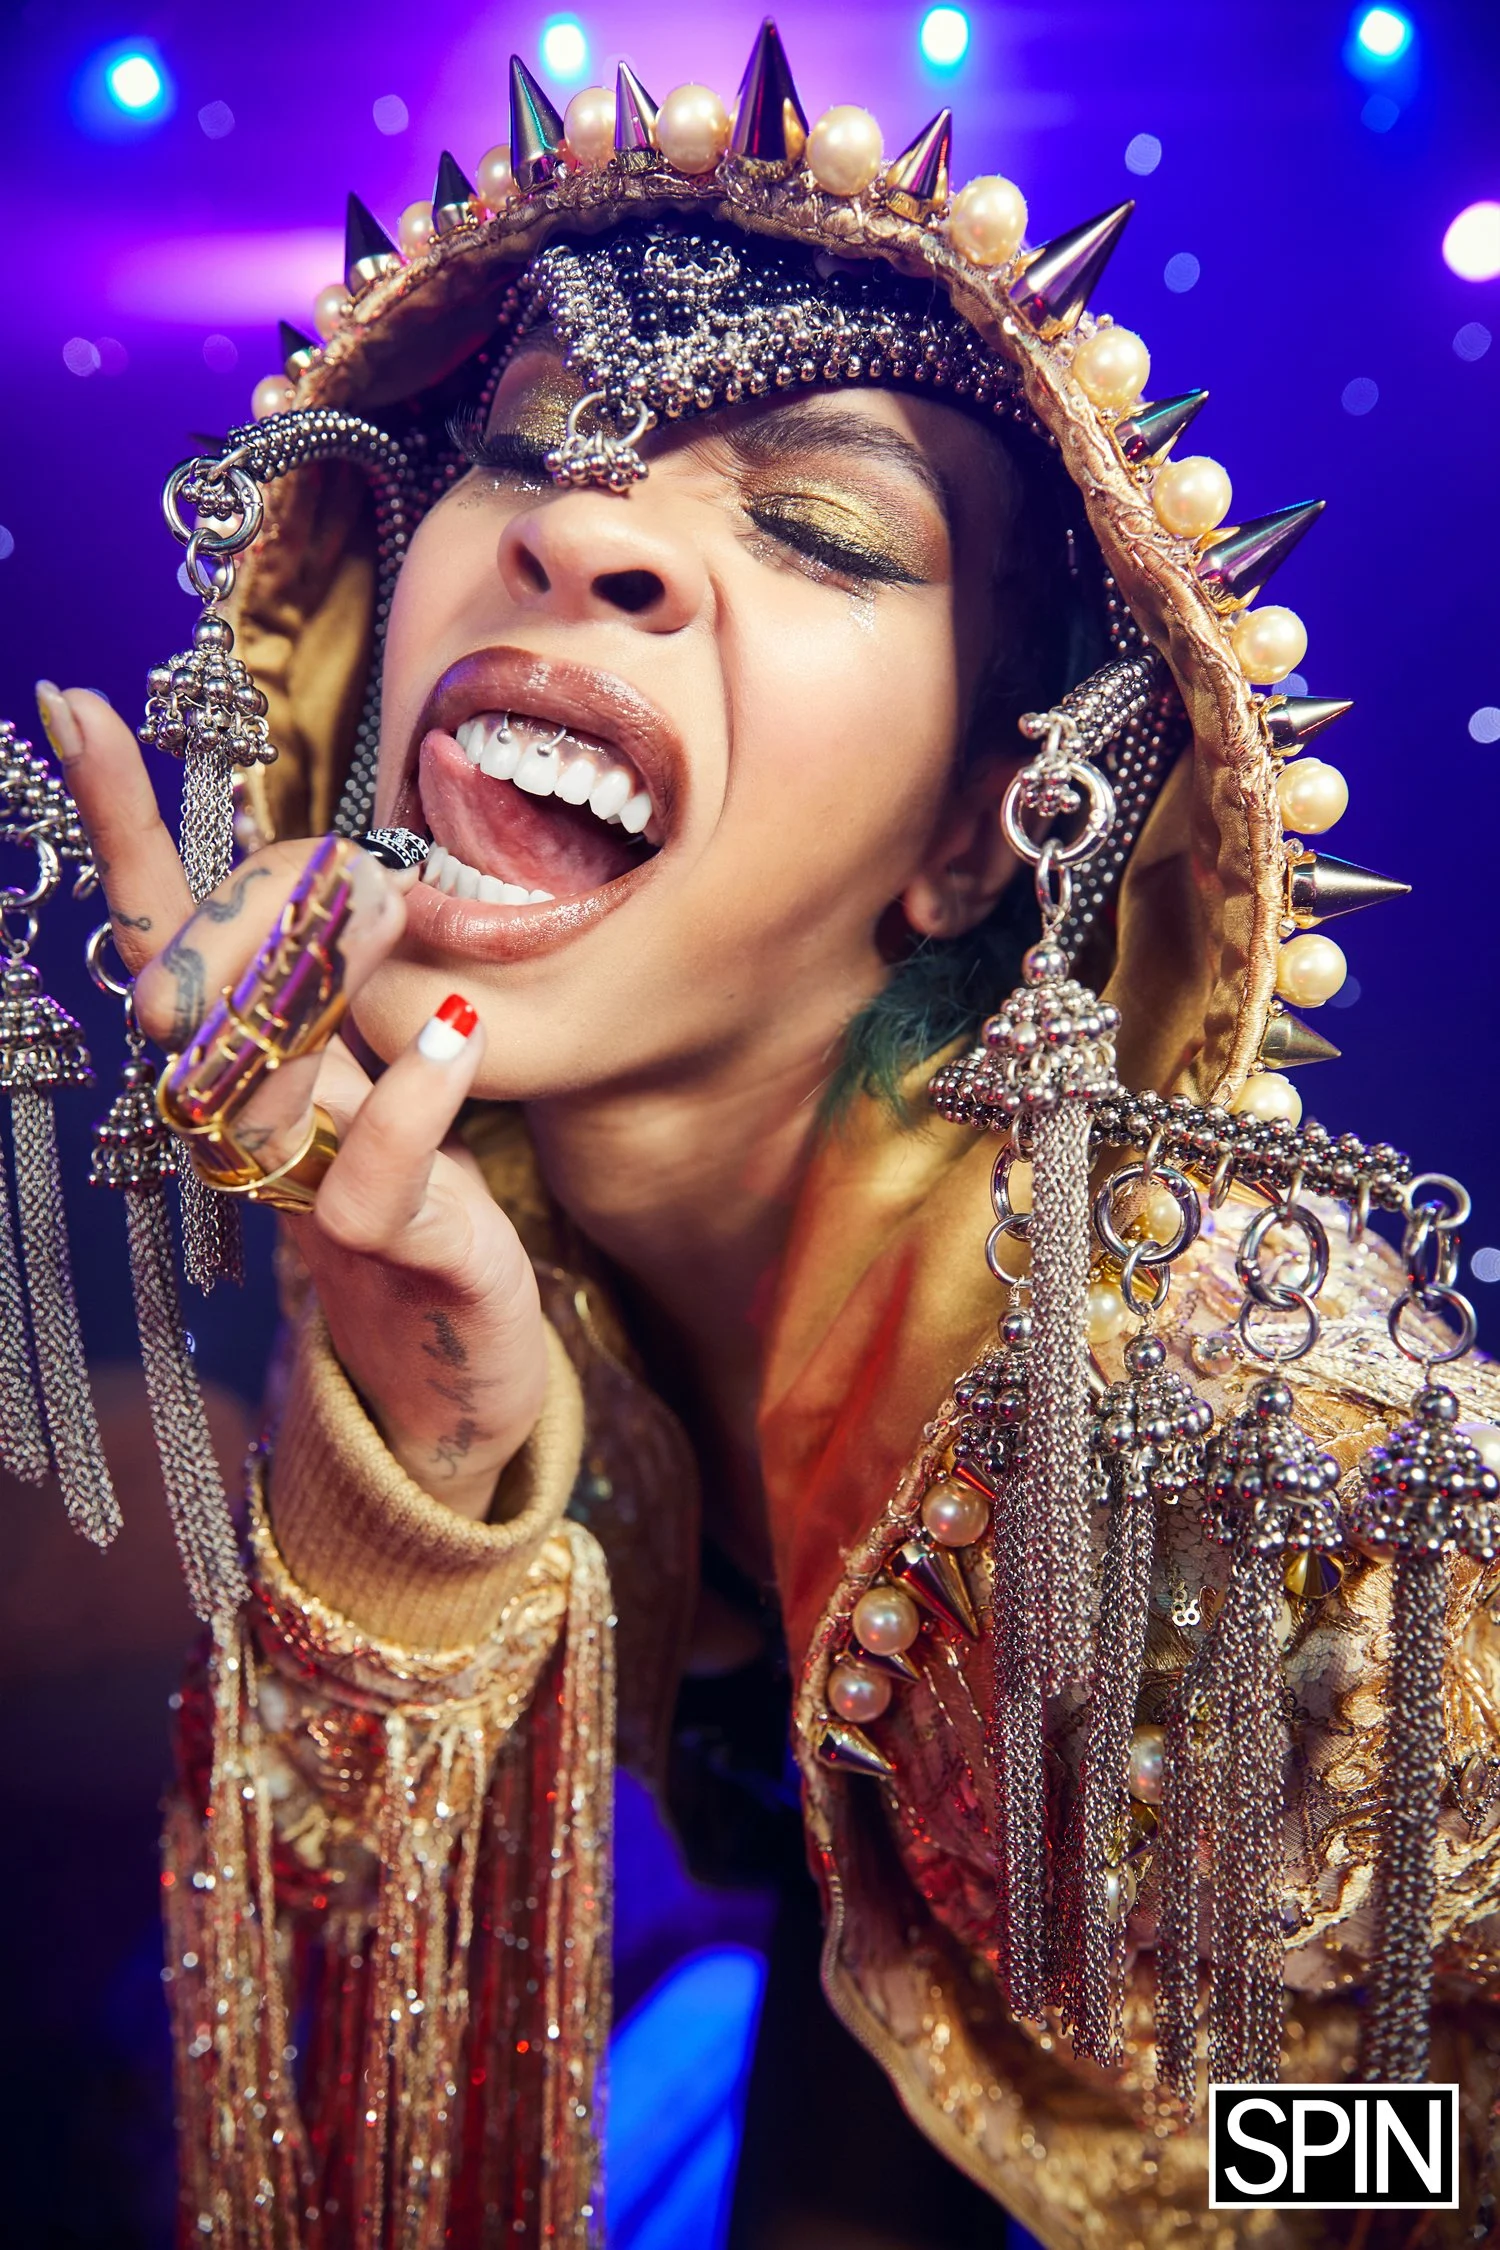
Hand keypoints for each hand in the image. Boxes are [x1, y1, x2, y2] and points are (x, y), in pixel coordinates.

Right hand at [38, 681, 548, 1522]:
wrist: (450, 1366)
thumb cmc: (409, 1200)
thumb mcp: (364, 1063)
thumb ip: (327, 972)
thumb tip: (294, 845)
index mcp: (246, 1062)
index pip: (167, 932)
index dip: (122, 826)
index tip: (72, 705)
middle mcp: (255, 1124)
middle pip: (196, 1000)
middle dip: (213, 916)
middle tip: (293, 857)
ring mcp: (315, 1190)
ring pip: (267, 1082)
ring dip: (311, 986)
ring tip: (372, 905)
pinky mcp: (398, 1246)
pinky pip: (378, 1174)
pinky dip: (411, 1103)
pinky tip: (451, 1036)